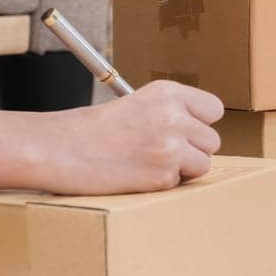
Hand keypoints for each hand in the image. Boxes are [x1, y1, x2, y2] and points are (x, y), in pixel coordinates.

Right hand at [33, 81, 224, 194]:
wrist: (61, 149)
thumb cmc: (93, 129)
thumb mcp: (136, 104)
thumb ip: (170, 112)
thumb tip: (201, 132)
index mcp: (167, 92)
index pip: (213, 109)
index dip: (198, 123)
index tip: (182, 129)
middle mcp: (173, 115)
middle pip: (212, 141)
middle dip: (191, 149)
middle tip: (157, 150)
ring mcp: (170, 146)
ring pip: (202, 164)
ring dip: (181, 169)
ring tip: (147, 162)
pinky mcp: (162, 174)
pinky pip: (179, 183)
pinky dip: (161, 184)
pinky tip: (136, 174)